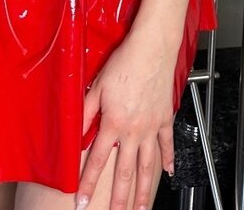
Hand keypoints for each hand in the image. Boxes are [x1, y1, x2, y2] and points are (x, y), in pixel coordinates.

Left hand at [76, 33, 175, 209]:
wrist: (151, 49)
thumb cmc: (123, 63)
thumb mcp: (96, 87)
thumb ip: (85, 112)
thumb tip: (74, 133)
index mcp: (113, 123)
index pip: (97, 161)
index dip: (88, 184)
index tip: (81, 203)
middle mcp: (133, 131)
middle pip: (125, 172)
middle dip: (119, 199)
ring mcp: (151, 127)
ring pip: (148, 166)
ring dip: (144, 191)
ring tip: (141, 209)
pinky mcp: (164, 119)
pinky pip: (167, 145)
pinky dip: (169, 160)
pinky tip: (169, 174)